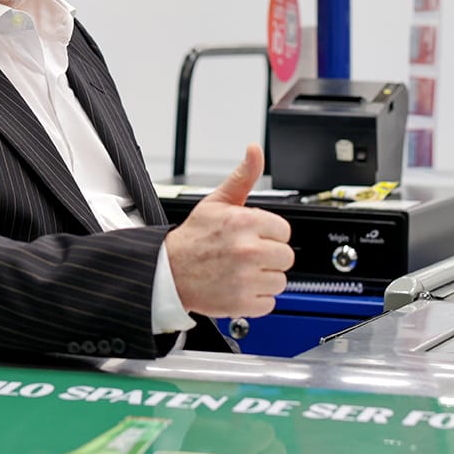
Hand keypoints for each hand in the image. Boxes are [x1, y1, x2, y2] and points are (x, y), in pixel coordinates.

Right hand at [165, 144, 293, 317]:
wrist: (168, 271)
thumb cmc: (194, 237)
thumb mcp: (217, 201)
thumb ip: (243, 176)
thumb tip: (255, 151)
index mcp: (244, 222)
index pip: (284, 231)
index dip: (269, 233)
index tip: (254, 236)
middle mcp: (248, 250)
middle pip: (286, 257)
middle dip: (269, 256)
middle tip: (248, 255)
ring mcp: (246, 278)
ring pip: (280, 281)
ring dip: (264, 278)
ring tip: (242, 271)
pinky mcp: (243, 302)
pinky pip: (269, 302)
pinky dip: (256, 299)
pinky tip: (240, 287)